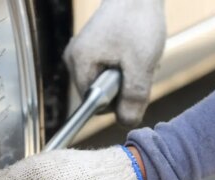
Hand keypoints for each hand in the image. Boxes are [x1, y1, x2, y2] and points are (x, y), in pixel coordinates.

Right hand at [63, 0, 165, 126]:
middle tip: (138, 66)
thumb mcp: (141, 63)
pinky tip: (133, 51)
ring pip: (105, 82)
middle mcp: (74, 59)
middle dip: (123, 87)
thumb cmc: (138, 20)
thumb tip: (126, 123)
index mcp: (79, 62)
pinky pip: (107, 70)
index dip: (115, 102)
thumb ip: (133, 96)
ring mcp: (82, 52)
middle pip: (98, 94)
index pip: (93, 103)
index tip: (133, 85)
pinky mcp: (92, 48)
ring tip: (137, 55)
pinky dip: (125, 66)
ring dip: (127, 76)